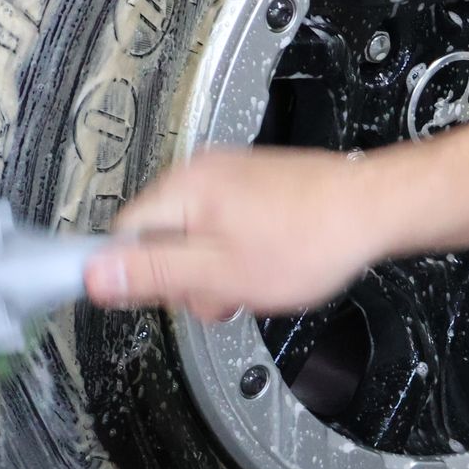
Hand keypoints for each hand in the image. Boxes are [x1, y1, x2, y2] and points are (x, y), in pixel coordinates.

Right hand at [84, 147, 404, 319]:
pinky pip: (224, 227)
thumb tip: (95, 274)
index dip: (135, 274)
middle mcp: (201, 173)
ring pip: (195, 238)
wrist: (372, 210)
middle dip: (188, 276)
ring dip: (217, 269)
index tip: (155, 295)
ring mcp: (229, 176)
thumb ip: (154, 274)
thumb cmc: (311, 238)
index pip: (122, 235)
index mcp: (183, 189)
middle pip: (160, 238)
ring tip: (255, 276)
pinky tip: (268, 262)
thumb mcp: (220, 273)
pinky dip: (240, 252)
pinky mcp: (252, 186)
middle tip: (225, 289)